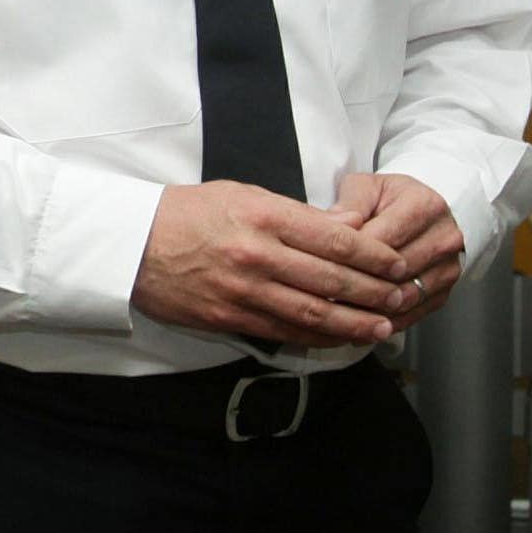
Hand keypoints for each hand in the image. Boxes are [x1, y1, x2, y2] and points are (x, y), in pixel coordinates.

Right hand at [133, 181, 419, 348]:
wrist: (129, 244)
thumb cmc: (187, 213)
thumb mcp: (241, 194)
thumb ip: (293, 213)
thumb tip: (343, 226)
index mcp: (263, 215)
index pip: (333, 238)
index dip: (373, 255)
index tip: (396, 263)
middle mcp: (256, 254)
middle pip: (330, 279)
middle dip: (373, 292)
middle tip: (401, 297)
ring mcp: (242, 290)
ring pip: (312, 312)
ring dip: (353, 323)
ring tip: (382, 327)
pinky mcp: (228, 317)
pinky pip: (283, 332)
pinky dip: (316, 337)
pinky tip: (338, 338)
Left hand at [335, 172, 464, 332]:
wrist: (420, 214)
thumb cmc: (388, 200)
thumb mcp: (365, 188)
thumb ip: (349, 204)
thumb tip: (333, 225)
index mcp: (425, 206)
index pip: (385, 239)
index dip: (351, 256)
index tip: (321, 268)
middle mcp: (444, 238)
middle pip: (397, 272)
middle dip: (358, 285)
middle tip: (323, 297)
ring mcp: (448, 268)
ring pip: (405, 297)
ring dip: (370, 309)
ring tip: (336, 314)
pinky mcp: (444, 292)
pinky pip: (412, 315)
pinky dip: (384, 323)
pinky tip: (357, 325)